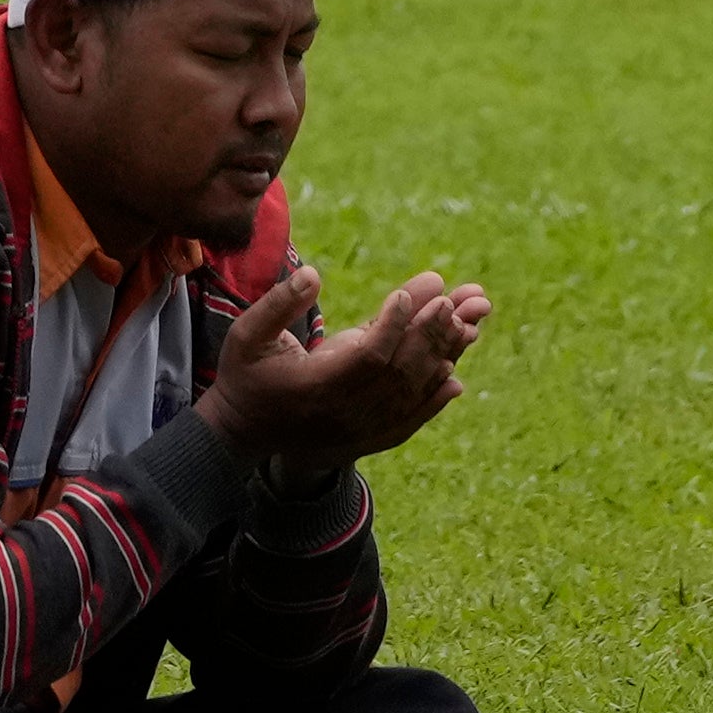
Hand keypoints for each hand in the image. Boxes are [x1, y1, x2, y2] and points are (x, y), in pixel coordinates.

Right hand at [200, 262, 490, 465]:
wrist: (244, 434)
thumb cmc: (245, 376)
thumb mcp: (246, 335)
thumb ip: (277, 305)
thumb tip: (313, 274)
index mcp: (314, 386)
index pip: (367, 357)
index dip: (391, 326)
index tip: (406, 294)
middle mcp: (343, 413)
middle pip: (399, 373)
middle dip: (429, 334)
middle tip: (454, 299)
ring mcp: (359, 430)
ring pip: (410, 395)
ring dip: (442, 358)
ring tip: (468, 324)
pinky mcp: (368, 438)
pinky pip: (410, 420)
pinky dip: (435, 398)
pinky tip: (455, 375)